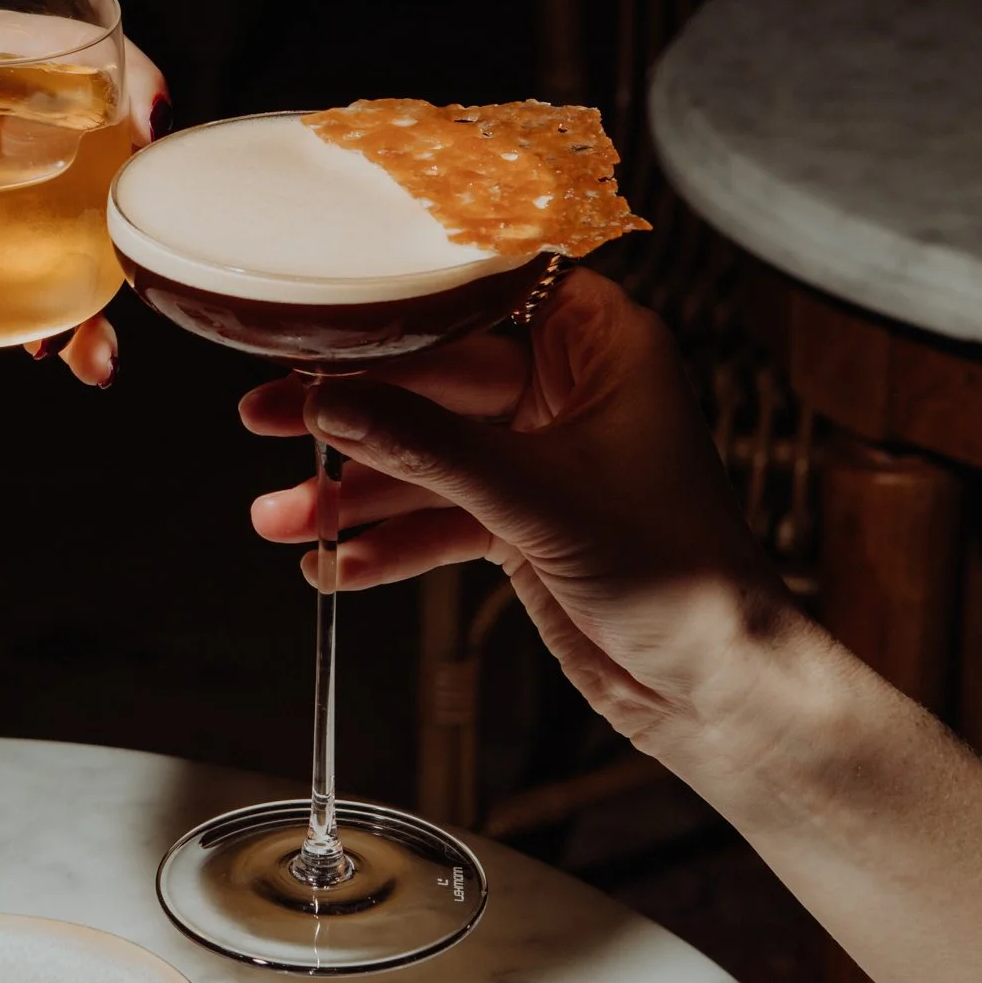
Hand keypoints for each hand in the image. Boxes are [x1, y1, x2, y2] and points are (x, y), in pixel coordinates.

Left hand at [0, 32, 169, 388]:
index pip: (48, 40)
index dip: (114, 71)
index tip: (148, 116)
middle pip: (89, 144)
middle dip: (125, 206)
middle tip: (133, 265)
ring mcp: (4, 169)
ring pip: (77, 217)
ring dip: (98, 287)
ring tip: (92, 353)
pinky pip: (39, 263)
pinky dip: (55, 311)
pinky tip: (52, 353)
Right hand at [241, 267, 798, 752]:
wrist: (714, 686)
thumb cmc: (677, 573)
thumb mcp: (537, 497)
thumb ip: (426, 445)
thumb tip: (330, 401)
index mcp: (604, 344)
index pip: (483, 296)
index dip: (399, 306)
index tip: (319, 313)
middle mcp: (572, 391)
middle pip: (436, 382)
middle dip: (352, 416)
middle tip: (267, 418)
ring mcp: (544, 460)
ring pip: (427, 458)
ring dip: (356, 494)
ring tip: (281, 520)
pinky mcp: (525, 524)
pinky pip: (438, 518)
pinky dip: (388, 543)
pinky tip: (333, 567)